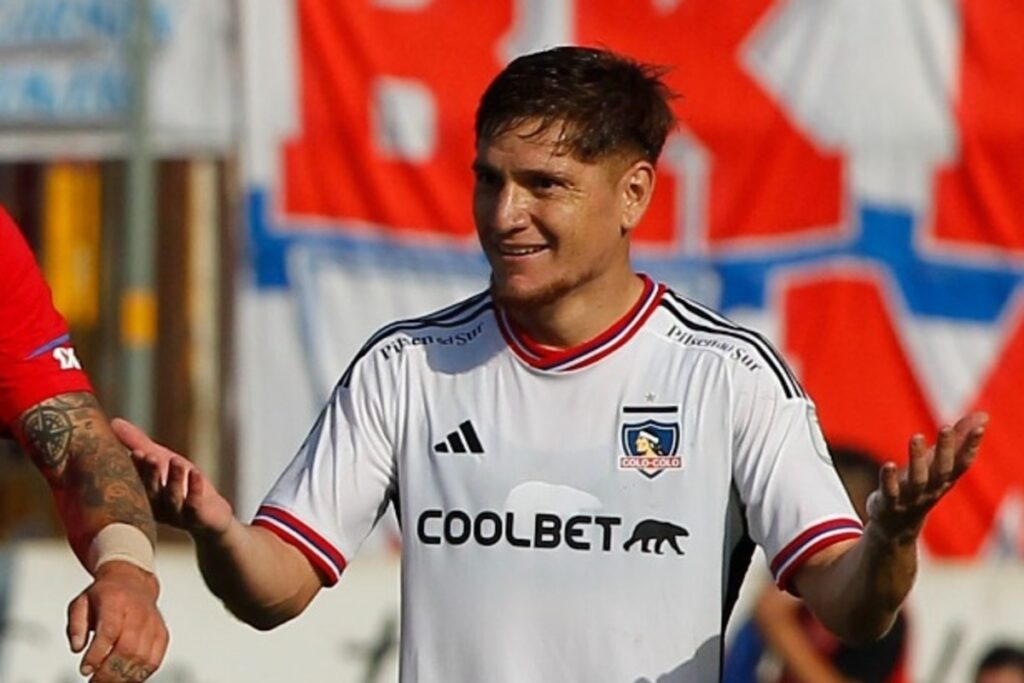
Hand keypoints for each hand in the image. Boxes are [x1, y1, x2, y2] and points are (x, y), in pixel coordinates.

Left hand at [67, 561, 166, 681]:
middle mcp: (138, 612)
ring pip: (142, 658)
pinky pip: (155, 660)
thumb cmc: (106, 594)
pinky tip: (126, 679)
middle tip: (94, 681)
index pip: (109, 631)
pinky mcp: (162, 634)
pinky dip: (141, 675)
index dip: (97, 654)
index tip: (85, 669)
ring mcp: (152, 624)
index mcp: (116, 601)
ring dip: (123, 676)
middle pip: (127, 648)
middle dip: (109, 671)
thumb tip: (77, 648)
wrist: (133, 582)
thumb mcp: (80, 603)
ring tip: (107, 681)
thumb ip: (75, 625)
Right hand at [111, 418, 233, 538]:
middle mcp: (157, 506)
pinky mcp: (198, 517)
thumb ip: (137, 443)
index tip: (135, 452)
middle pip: (151, 490)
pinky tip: (196, 473)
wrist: (212, 516)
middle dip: (149, 473)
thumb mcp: (161, 459)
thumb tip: (113, 422)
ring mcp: (177, 514)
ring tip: (175, 460)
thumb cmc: (182, 485)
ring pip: (172, 497)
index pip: (136, 481)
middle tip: (148, 455)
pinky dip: (194, 488)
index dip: (136, 468)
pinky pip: (194, 505)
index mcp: (144, 494)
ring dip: (173, 478)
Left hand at [867, 412, 987, 540]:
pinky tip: (888, 464)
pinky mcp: (888, 504)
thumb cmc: (921, 487)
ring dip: (917, 459)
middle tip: (946, 427)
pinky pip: (890, 492)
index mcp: (945, 480)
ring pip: (918, 480)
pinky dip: (889, 479)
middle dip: (945, 449)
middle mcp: (931, 490)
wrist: (896, 527)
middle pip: (942, 470)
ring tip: (915, 437)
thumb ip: (957, 440)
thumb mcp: (938, 465)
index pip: (962, 464)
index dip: (970, 447)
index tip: (979, 428)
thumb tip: (982, 415)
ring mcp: (910, 498)